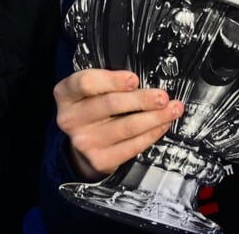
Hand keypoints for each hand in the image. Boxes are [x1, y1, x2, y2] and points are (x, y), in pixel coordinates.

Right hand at [54, 69, 181, 178]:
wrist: (82, 145)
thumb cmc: (91, 108)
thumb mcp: (90, 90)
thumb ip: (108, 81)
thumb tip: (144, 79)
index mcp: (66, 94)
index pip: (86, 82)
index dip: (112, 80)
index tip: (134, 79)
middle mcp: (71, 118)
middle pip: (110, 104)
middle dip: (142, 99)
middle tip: (162, 96)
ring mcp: (84, 141)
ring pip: (126, 126)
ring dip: (155, 117)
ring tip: (172, 109)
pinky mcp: (100, 160)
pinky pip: (132, 146)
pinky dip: (152, 134)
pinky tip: (162, 125)